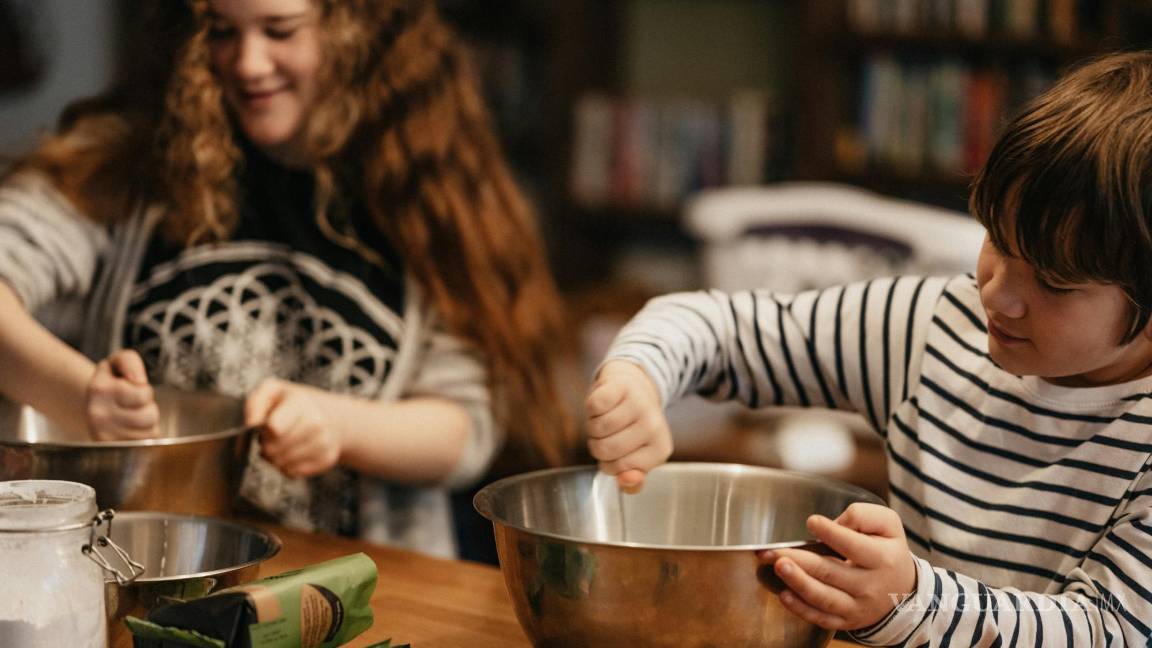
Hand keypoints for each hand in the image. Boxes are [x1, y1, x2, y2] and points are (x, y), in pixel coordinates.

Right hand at [86, 349, 159, 439]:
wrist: (93, 404)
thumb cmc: (112, 382)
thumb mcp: (118, 362)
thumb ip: (130, 361)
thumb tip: (138, 381)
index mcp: (99, 390)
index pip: (143, 394)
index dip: (145, 390)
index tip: (132, 388)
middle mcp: (98, 415)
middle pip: (150, 416)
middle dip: (149, 408)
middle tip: (135, 405)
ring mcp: (104, 436)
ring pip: (150, 431)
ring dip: (148, 423)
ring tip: (133, 416)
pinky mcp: (113, 450)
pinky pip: (146, 444)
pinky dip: (144, 436)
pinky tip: (132, 429)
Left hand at [245, 379, 344, 478]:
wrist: (330, 415)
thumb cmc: (293, 404)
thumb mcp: (273, 391)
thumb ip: (256, 403)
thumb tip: (251, 424)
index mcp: (301, 403)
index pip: (274, 428)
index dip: (264, 432)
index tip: (266, 427)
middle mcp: (317, 423)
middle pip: (274, 450)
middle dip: (266, 446)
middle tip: (270, 438)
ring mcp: (324, 443)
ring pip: (282, 464)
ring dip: (275, 458)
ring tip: (280, 445)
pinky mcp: (327, 460)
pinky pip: (293, 473)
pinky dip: (287, 467)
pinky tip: (291, 454)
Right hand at [584, 360, 671, 490]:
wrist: (634, 388)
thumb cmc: (632, 428)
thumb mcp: (636, 459)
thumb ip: (632, 481)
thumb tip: (626, 481)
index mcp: (660, 450)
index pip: (618, 469)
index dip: (608, 463)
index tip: (618, 452)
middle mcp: (654, 426)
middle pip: (605, 449)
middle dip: (597, 445)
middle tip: (608, 435)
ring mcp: (640, 404)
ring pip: (597, 428)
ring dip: (593, 426)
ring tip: (605, 419)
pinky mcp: (623, 386)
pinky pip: (593, 406)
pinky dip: (591, 408)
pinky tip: (603, 405)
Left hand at [759, 503, 915, 629]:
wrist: (903, 591)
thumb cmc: (888, 551)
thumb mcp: (888, 525)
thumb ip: (864, 516)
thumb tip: (835, 523)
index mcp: (882, 559)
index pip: (854, 546)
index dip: (832, 533)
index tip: (811, 521)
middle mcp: (869, 586)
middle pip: (830, 572)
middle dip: (800, 560)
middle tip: (774, 550)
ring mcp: (857, 607)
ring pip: (823, 597)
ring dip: (797, 582)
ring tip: (777, 566)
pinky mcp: (846, 621)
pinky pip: (821, 618)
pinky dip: (801, 609)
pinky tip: (784, 595)